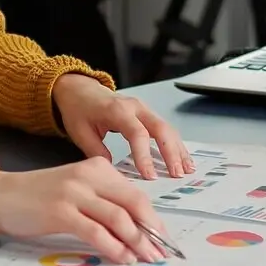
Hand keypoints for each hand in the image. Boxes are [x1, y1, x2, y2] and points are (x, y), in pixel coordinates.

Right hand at [0, 159, 168, 263]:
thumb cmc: (36, 196)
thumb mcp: (74, 189)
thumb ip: (101, 200)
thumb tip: (132, 227)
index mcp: (96, 168)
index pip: (135, 194)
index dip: (154, 219)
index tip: (163, 238)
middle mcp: (89, 176)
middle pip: (134, 203)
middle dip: (152, 231)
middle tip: (161, 252)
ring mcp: (74, 193)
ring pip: (118, 218)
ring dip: (137, 242)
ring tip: (145, 258)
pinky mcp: (60, 212)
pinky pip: (96, 232)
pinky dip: (114, 247)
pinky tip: (121, 258)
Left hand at [52, 74, 193, 179]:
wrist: (79, 90)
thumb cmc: (79, 110)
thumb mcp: (80, 132)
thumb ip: (97, 152)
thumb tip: (114, 173)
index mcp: (117, 110)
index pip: (137, 134)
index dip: (145, 155)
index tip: (149, 176)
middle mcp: (135, 107)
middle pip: (160, 128)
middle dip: (171, 152)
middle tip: (176, 175)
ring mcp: (143, 109)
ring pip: (167, 128)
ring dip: (178, 149)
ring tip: (186, 170)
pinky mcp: (147, 114)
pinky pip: (165, 129)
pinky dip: (175, 144)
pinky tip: (182, 159)